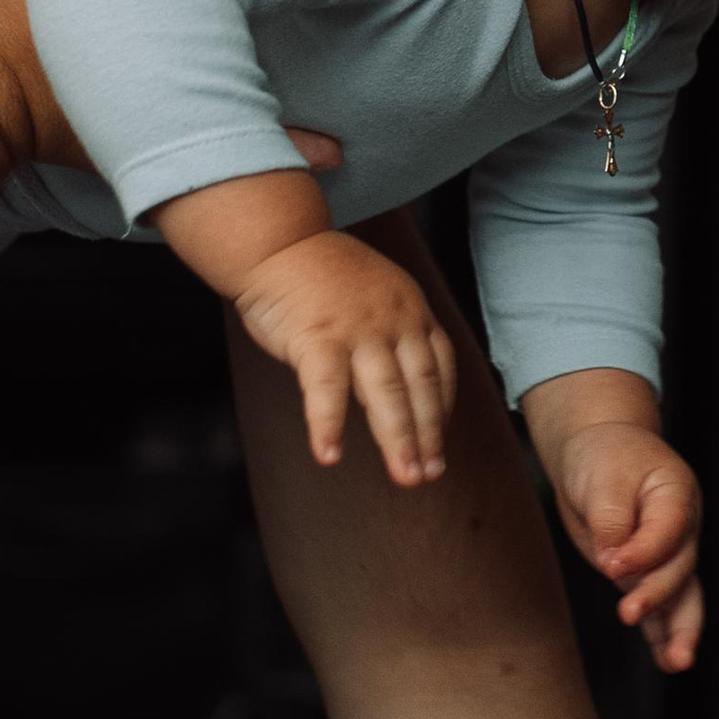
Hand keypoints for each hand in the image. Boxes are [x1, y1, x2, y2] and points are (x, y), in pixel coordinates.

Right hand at [231, 229, 460, 489]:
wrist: (276, 240)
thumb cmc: (320, 275)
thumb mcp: (376, 294)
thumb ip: (393, 333)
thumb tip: (401, 384)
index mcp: (411, 310)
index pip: (440, 367)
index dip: (442, 409)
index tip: (439, 443)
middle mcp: (393, 321)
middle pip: (420, 387)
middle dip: (428, 436)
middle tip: (430, 474)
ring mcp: (356, 329)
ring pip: (386, 394)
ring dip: (397, 440)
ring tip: (405, 477)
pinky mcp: (317, 338)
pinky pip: (326, 389)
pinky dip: (328, 425)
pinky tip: (329, 456)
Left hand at [545, 416, 704, 672]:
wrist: (597, 453)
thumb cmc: (603, 456)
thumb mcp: (602, 476)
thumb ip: (611, 518)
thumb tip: (613, 561)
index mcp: (676, 495)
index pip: (668, 530)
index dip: (643, 551)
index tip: (612, 562)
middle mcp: (681, 529)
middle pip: (679, 568)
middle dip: (656, 594)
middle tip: (628, 612)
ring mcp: (667, 555)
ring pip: (682, 597)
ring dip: (680, 630)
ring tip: (677, 661)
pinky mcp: (647, 574)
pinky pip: (664, 608)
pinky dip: (664, 634)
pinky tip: (667, 660)